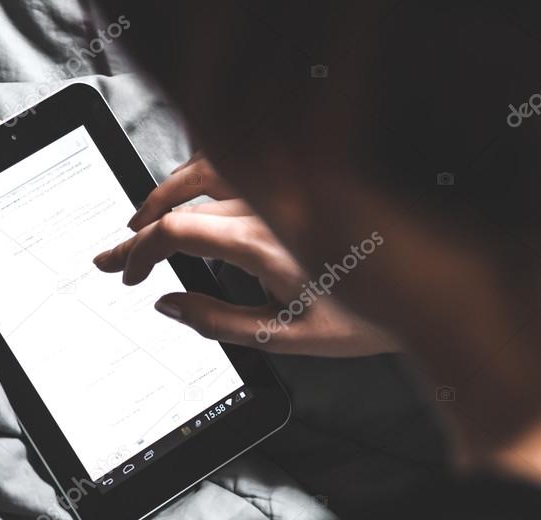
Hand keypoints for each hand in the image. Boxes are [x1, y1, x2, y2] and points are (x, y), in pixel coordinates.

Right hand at [95, 156, 398, 356]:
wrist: (423, 295)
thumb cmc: (362, 321)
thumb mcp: (284, 338)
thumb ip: (218, 321)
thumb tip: (167, 304)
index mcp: (261, 243)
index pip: (175, 231)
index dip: (138, 251)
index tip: (128, 276)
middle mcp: (269, 206)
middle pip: (182, 199)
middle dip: (138, 225)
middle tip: (116, 251)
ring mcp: (285, 190)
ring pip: (206, 170)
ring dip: (166, 193)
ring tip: (143, 218)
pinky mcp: (300, 185)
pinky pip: (241, 160)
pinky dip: (206, 169)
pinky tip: (196, 184)